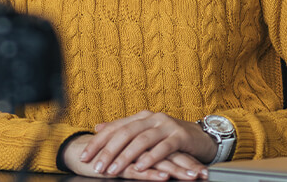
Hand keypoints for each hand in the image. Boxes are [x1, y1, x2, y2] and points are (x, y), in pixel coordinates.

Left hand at [79, 111, 215, 177]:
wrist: (202, 137)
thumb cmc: (170, 137)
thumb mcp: (146, 131)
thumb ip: (123, 129)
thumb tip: (98, 127)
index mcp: (141, 117)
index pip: (114, 127)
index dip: (98, 142)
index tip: (84, 156)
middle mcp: (152, 118)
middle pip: (125, 133)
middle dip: (108, 151)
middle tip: (97, 166)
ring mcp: (166, 125)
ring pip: (142, 140)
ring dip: (126, 156)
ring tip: (114, 169)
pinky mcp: (180, 136)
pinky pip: (163, 147)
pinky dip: (150, 157)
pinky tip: (140, 167)